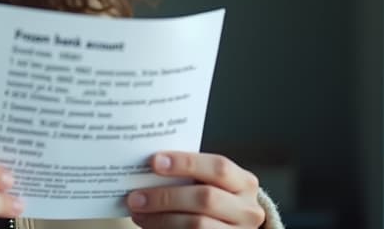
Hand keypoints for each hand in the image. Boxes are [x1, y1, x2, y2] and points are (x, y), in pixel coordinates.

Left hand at [126, 152, 264, 228]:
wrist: (229, 227)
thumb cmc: (213, 196)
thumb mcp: (211, 182)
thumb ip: (190, 173)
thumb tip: (148, 166)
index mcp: (244, 182)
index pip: (218, 167)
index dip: (186, 163)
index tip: (154, 161)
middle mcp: (248, 209)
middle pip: (205, 198)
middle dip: (166, 197)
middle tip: (136, 196)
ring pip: (197, 225)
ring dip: (161, 219)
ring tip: (138, 213)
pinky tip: (149, 225)